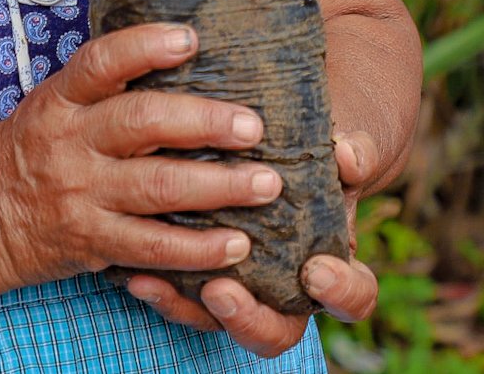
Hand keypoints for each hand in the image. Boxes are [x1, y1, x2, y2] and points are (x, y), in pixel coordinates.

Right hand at [0, 24, 281, 290]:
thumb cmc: (33, 149)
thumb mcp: (53, 104)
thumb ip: (105, 85)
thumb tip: (184, 49)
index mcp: (60, 100)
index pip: (100, 62)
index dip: (144, 47)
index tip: (190, 38)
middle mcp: (70, 142)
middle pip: (143, 123)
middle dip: (206, 122)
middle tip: (255, 126)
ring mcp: (81, 194)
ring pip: (158, 187)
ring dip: (220, 187)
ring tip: (268, 184)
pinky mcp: (92, 241)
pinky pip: (153, 246)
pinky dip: (199, 248)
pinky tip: (238, 244)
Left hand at [123, 128, 381, 357]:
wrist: (288, 152)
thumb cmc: (320, 158)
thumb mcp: (341, 152)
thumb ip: (352, 154)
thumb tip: (348, 157)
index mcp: (332, 266)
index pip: (352, 297)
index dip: (340, 292)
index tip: (316, 270)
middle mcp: (286, 291)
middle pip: (277, 332)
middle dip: (248, 319)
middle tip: (221, 292)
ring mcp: (243, 291)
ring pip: (218, 323)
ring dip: (186, 308)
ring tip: (155, 281)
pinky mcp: (201, 282)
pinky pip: (181, 302)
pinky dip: (158, 290)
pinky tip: (131, 273)